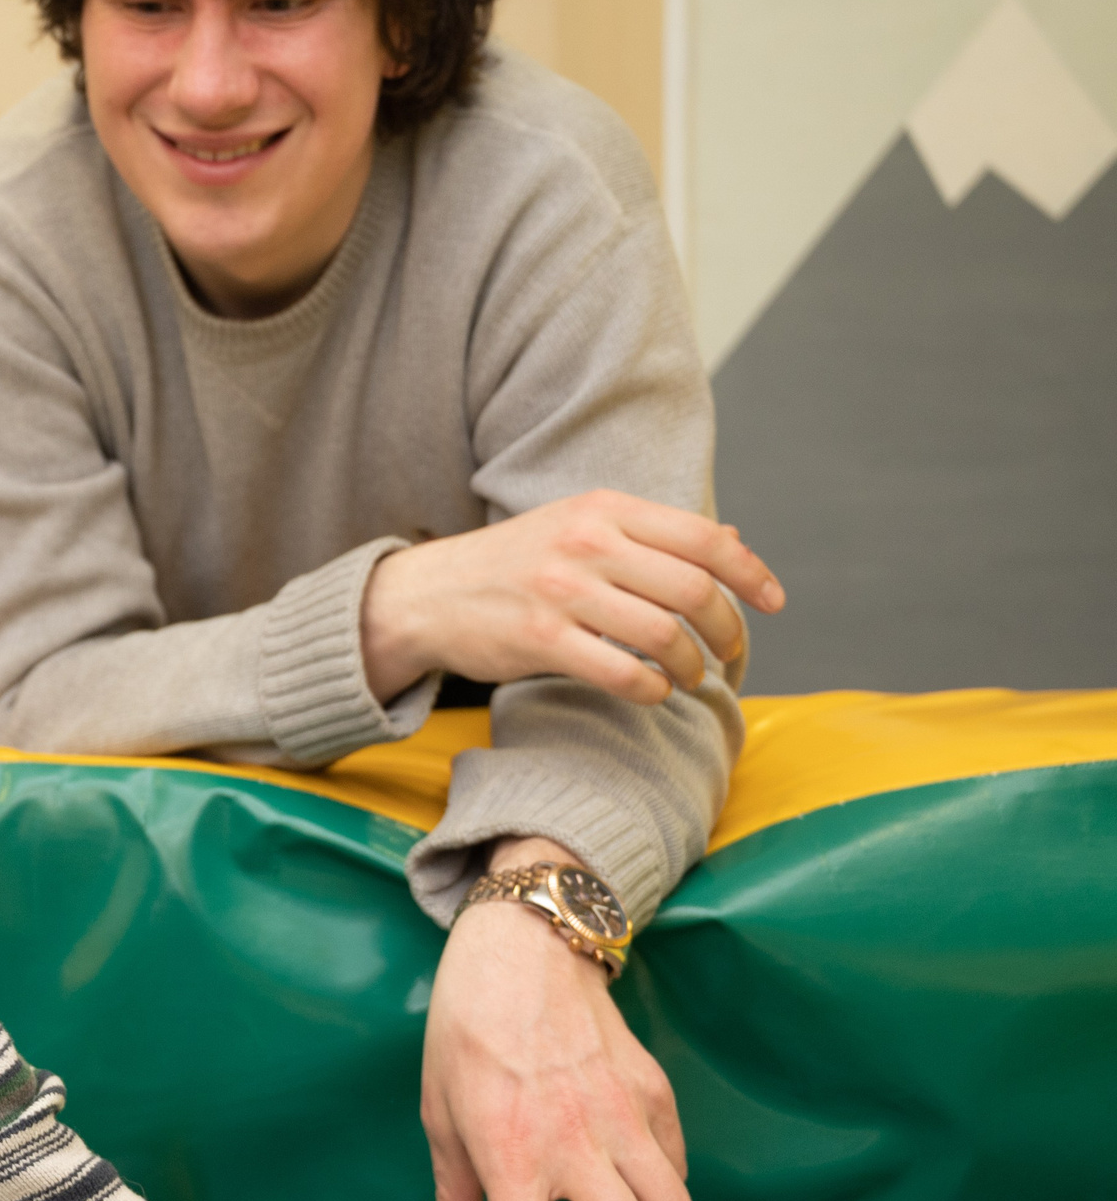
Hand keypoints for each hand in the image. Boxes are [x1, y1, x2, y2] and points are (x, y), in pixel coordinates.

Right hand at [361, 490, 784, 703]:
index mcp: (602, 508)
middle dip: (727, 629)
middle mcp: (585, 542)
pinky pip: (622, 671)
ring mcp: (561, 591)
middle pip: (692, 589)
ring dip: (691, 666)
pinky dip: (651, 690)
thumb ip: (652, 535)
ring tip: (688, 677)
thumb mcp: (579, 526)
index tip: (772, 603)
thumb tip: (733, 540)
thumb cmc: (514, 564)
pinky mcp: (539, 638)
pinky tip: (652, 692)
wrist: (428, 594)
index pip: (703, 537)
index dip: (750, 573)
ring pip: (662, 634)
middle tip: (730, 652)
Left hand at [420, 847, 693, 1200]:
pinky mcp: (655, 1093)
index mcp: (510, 1150)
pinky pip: (676, 1168)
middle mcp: (575, 1139)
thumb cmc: (467, 1025)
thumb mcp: (438, 1107)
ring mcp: (624, 1115)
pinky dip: (661, 1196)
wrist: (524, 946)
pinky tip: (628, 1191)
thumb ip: (450, 1185)